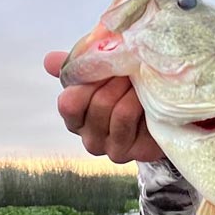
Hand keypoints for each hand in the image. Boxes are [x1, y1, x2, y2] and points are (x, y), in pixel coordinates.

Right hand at [44, 50, 164, 162]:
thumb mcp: (104, 75)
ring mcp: (106, 147)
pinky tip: (143, 97)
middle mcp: (87, 136)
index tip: (105, 63)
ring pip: (109, 108)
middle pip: (94, 103)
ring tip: (138, 79)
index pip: (69, 102)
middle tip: (128, 67)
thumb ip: (78, 66)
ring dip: (126, 88)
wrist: (165, 114)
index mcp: (76, 116)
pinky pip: (124, 119)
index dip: (87, 81)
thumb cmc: (131, 92)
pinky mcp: (125, 153)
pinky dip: (135, 101)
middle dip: (113, 79)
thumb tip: (49, 60)